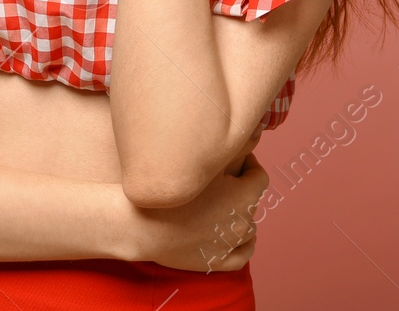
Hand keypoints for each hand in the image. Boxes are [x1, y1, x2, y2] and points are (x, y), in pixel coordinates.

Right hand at [122, 152, 267, 271]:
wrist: (138, 226)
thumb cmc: (167, 191)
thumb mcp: (200, 163)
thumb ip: (229, 149)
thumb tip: (250, 135)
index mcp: (243, 196)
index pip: (260, 177)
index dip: (249, 164)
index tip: (236, 159)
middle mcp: (242, 222)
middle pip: (251, 201)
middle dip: (240, 188)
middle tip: (219, 180)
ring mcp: (230, 244)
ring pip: (248, 227)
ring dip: (240, 215)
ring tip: (221, 205)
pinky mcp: (218, 262)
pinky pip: (243, 254)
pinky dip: (244, 244)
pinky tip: (238, 237)